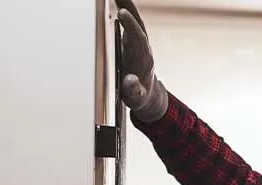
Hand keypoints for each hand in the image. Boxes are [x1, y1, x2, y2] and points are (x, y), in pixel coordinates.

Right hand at [116, 0, 168, 121]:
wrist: (147, 95)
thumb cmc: (139, 96)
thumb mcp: (136, 99)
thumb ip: (134, 91)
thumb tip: (131, 81)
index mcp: (143, 60)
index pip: (138, 39)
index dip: (131, 26)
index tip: (122, 14)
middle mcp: (142, 48)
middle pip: (138, 25)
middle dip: (129, 9)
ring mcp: (137, 43)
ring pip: (133, 21)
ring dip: (126, 5)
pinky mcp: (132, 41)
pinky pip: (128, 23)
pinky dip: (122, 9)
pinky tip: (114, 0)